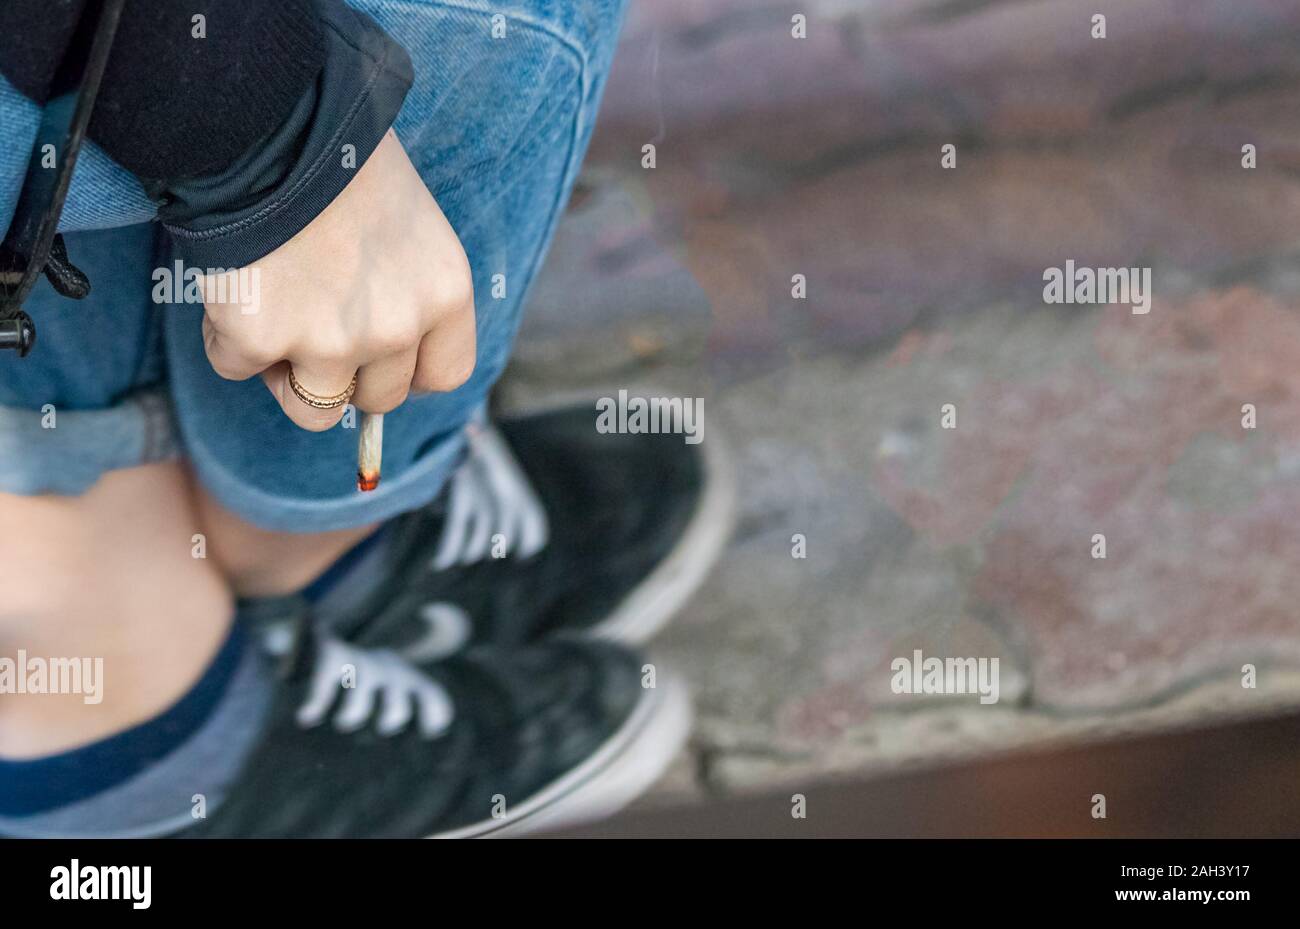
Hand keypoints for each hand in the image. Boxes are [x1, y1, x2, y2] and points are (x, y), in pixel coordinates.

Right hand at [200, 129, 475, 430]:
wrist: (269, 119)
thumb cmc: (338, 157)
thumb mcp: (408, 223)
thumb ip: (404, 290)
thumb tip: (374, 357)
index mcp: (445, 294)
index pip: (443, 375)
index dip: (405, 369)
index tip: (378, 354)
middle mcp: (397, 328)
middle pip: (377, 397)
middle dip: (344, 371)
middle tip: (309, 314)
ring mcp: (330, 343)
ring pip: (312, 409)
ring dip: (286, 373)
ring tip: (270, 312)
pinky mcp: (261, 341)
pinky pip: (236, 367)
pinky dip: (225, 335)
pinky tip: (230, 282)